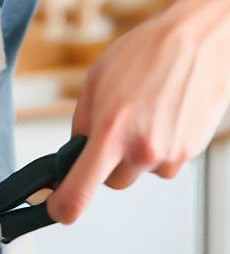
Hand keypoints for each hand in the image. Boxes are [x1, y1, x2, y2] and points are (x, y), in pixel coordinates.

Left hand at [47, 0, 229, 224]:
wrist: (197, 43)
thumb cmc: (145, 54)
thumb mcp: (95, 82)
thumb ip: (83, 123)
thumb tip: (75, 151)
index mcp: (111, 131)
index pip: (81, 189)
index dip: (63, 206)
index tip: (55, 210)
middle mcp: (143, 150)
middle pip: (113, 182)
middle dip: (106, 163)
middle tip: (112, 129)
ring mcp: (171, 154)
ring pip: (141, 171)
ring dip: (135, 152)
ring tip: (144, 110)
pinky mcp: (192, 152)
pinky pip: (164, 160)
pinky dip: (158, 145)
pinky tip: (162, 113)